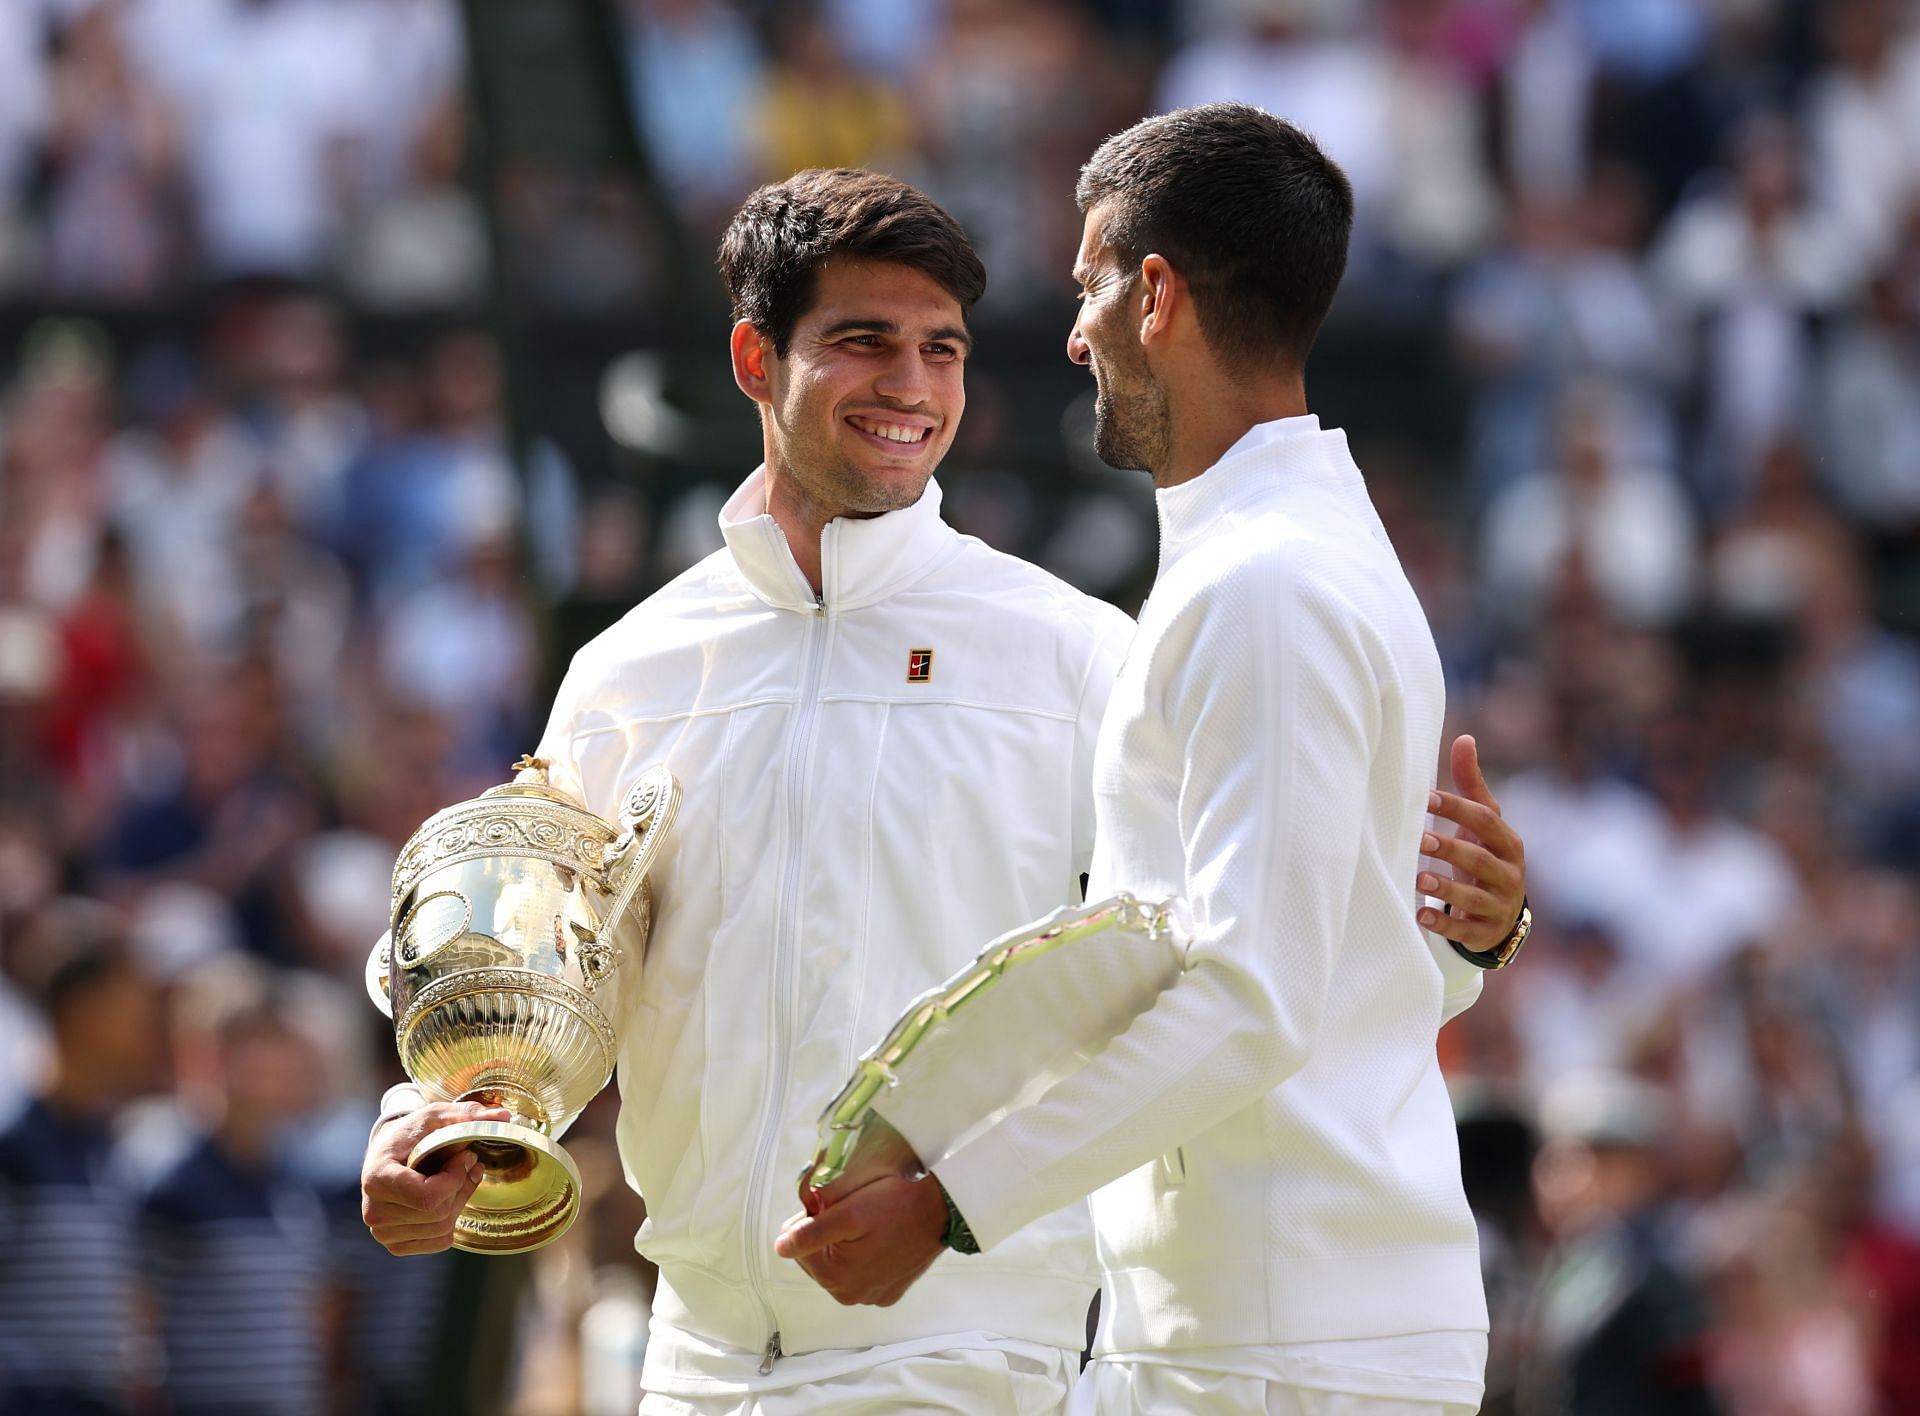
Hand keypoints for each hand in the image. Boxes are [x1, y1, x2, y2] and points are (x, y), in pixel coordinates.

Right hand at [360, 1099, 511, 1254]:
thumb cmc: (410, 1134)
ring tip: (457, 1178)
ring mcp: (383, 1233)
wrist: (387, 1155)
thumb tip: (504, 1116)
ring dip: (459, 1200)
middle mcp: (374, 1212)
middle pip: (438, 1213)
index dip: (455, 1178)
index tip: (465, 1156)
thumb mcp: (436, 1116)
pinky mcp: (397, 1245)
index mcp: (377, 1179)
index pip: (427, 1197)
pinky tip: (448, 1197)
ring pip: (443, 1228)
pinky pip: (441, 1240)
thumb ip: (467, 1114)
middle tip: (466, 1164)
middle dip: (460, 1186)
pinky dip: (452, 1218)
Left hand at [774, 1172, 948, 1305]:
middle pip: (816, 1259)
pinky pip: (861, 1275)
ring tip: (866, 1224)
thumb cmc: (895, 1206)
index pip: (797, 1246)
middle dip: (825, 1235)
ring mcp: (871, 1297)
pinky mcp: (888, 1293)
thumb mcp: (848, 1212)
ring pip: (837, 1267)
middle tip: (849, 1212)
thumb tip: (780, 1248)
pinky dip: (864, 1257)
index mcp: (834, 1277)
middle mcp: (850, 1295)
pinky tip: (878, 1240)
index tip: (832, 1205)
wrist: (941, 1212)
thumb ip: (810, 1232)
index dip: (810, 1220)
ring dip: (843, 1246)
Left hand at [1417, 734, 1526, 950]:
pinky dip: (1444, 925)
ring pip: (1474, 898)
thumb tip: (1464, 738)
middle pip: (1481, 860)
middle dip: (1451, 850)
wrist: (1503, 914)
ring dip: (1446, 889)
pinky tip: (1420, 915)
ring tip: (1419, 879)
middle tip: (1421, 840)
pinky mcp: (1485, 932)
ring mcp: (1499, 905)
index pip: (1486, 820)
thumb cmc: (1485, 856)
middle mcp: (1508, 874)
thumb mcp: (1484, 824)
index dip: (1457, 808)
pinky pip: (1465, 931)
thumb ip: (1472, 786)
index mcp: (1507, 842)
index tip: (1426, 798)